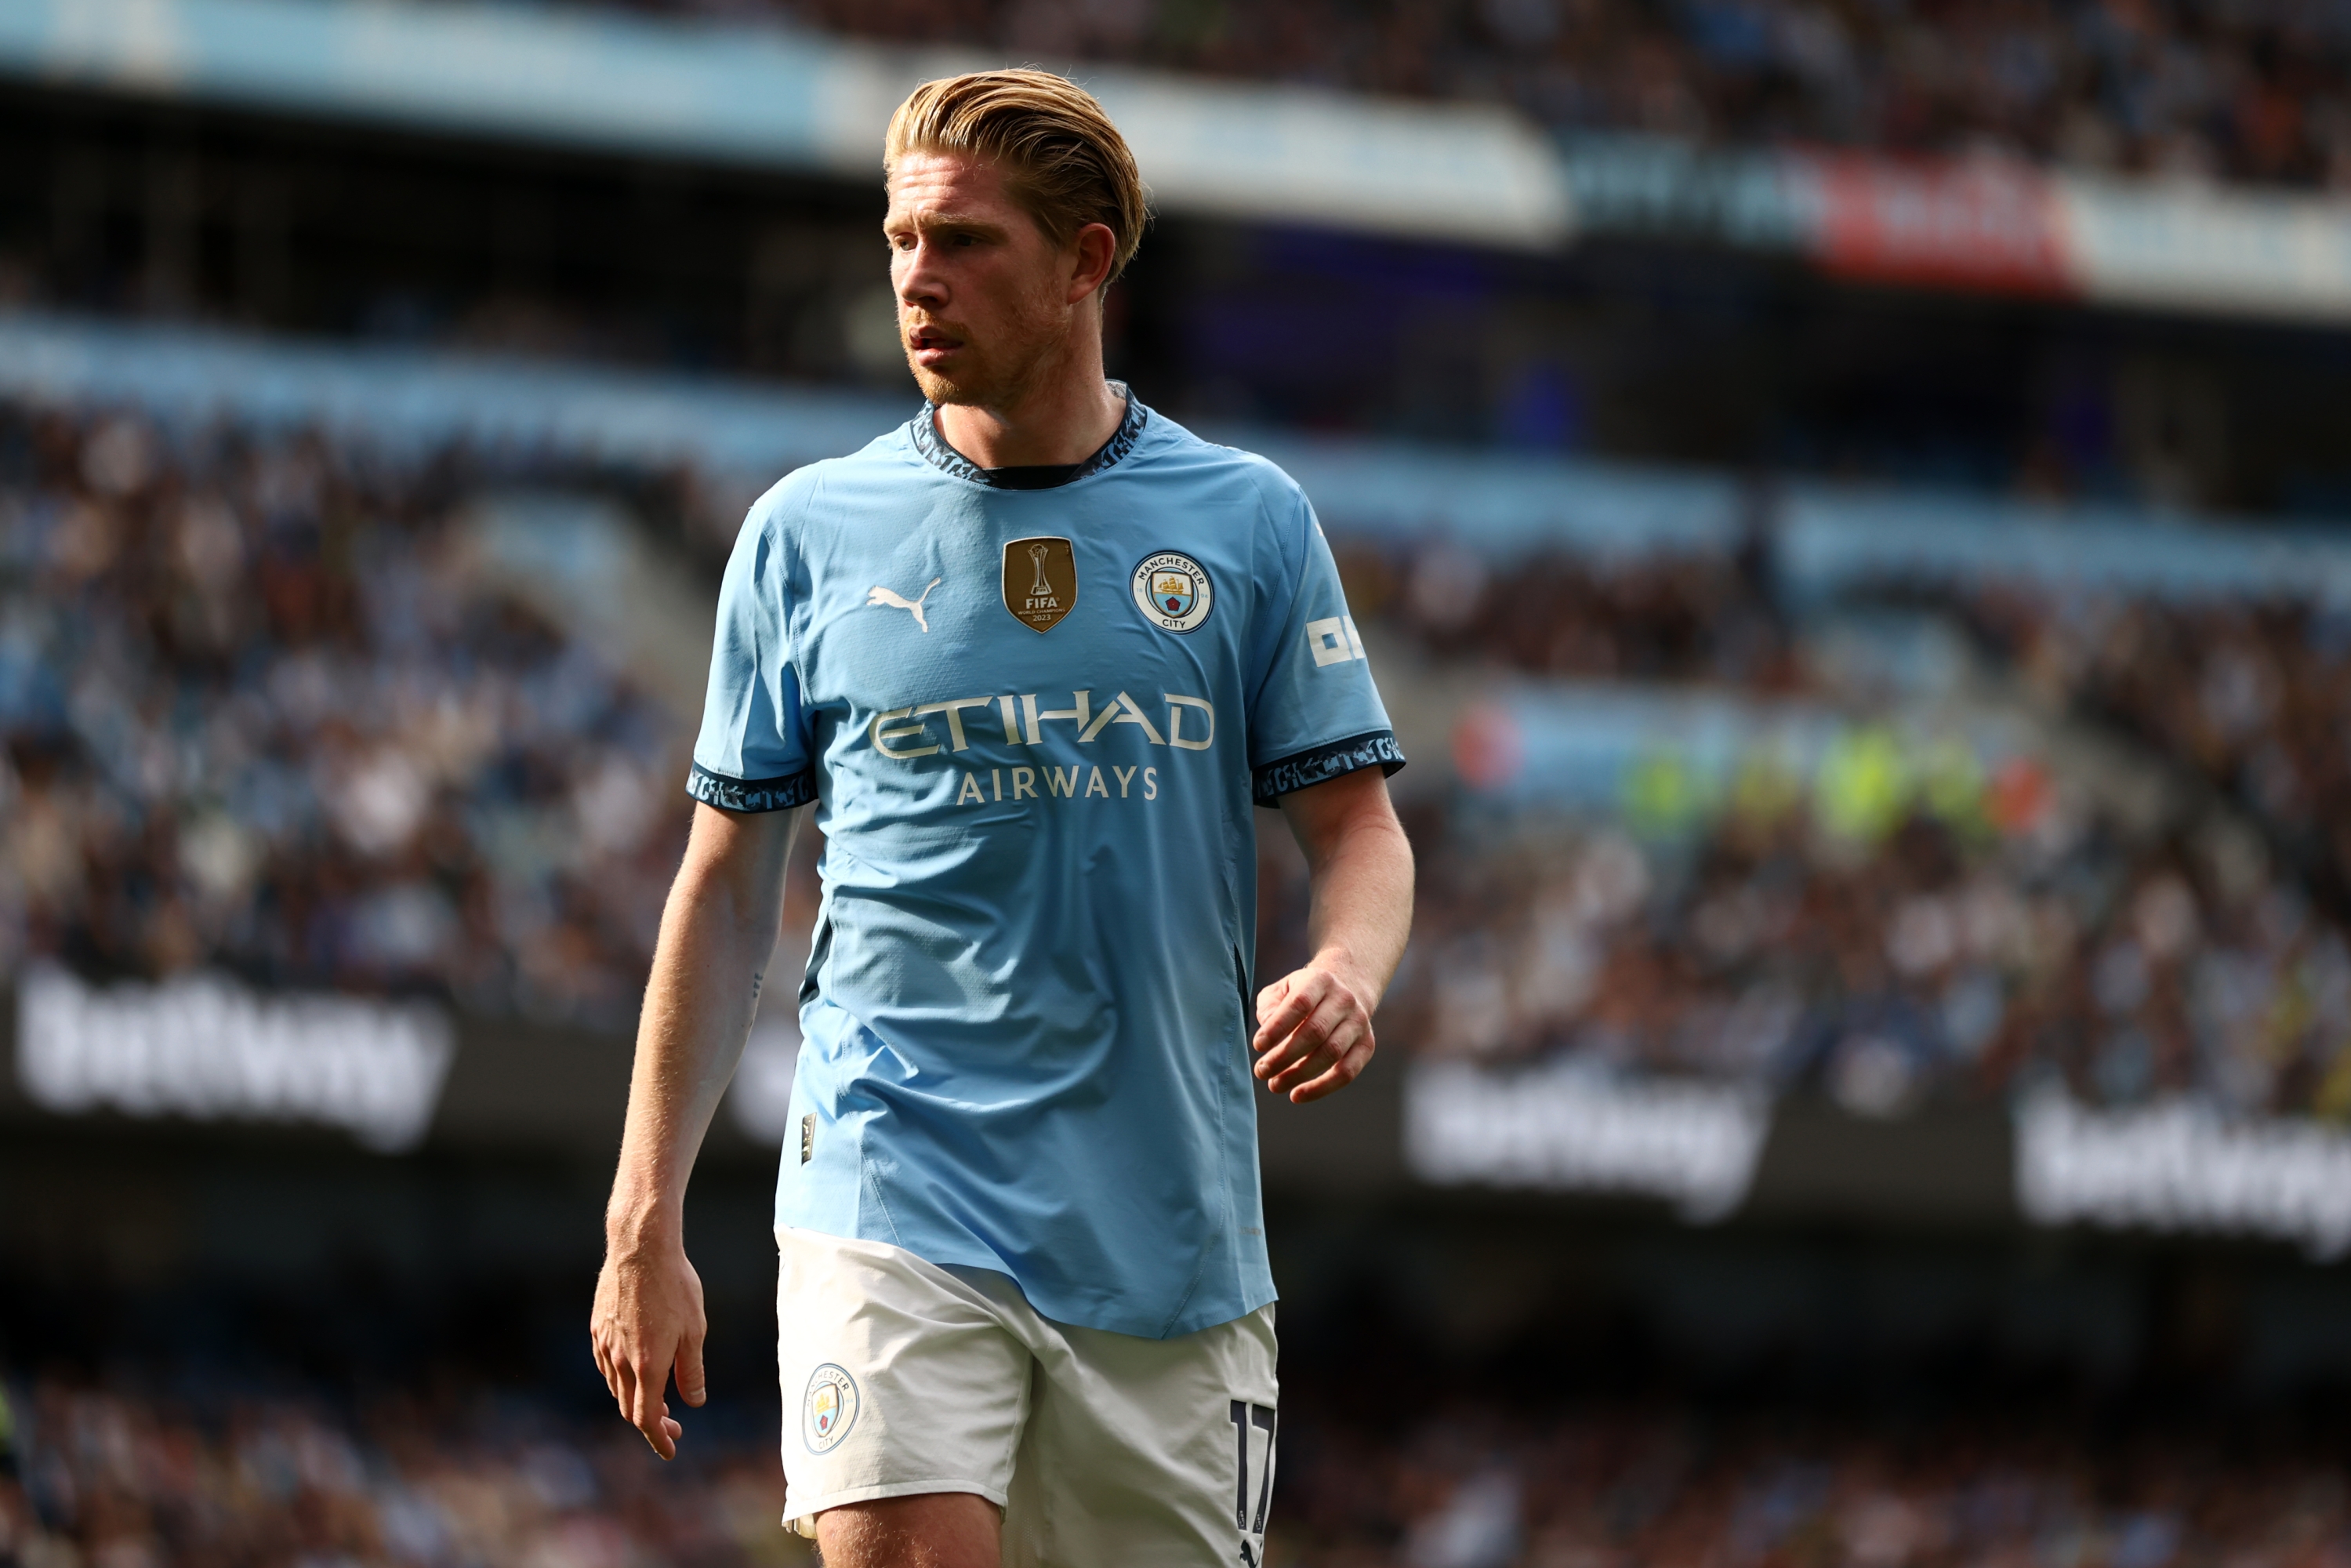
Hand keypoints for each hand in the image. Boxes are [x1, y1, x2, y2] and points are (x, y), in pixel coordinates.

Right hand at [589, 1234, 707, 1458]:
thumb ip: (691, 1371)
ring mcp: (605, 1344)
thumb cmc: (675, 1286)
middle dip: (651, 1424)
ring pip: (615, 1388)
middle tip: (674, 1426)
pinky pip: (606, 1366)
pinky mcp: (597, 1328)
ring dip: (635, 1402)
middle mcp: (620, 1361)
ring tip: (658, 1400)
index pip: (646, 1418)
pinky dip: (620, 1380)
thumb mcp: (694, 1330)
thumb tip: (693, 1402)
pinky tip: (635, 1372)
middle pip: (629, 1408)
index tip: (671, 1450)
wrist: (640, 1248)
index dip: (658, 1439)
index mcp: (647, 1365)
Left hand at [1251, 957, 1376, 1102]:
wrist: (1346, 989)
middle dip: (1284, 1056)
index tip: (1258, 1045)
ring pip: (1331, 1053)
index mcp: (1320, 980)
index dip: (1278, 1026)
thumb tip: (1267, 1034)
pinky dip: (1321, 1088)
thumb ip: (1270, 1007)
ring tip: (1275, 1085)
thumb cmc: (1303, 995)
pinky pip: (1347, 1072)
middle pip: (1315, 1032)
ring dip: (1299, 1074)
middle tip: (1261, 1071)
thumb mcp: (1283, 990)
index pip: (1300, 1004)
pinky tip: (1297, 1095)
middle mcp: (1344, 1000)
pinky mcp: (1366, 1045)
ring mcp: (1358, 1023)